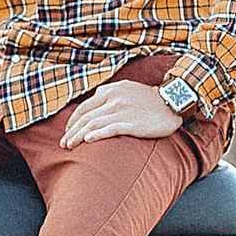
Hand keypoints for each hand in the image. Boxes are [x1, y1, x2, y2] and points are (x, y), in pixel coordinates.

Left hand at [60, 79, 184, 147]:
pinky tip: (88, 141)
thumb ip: (108, 95)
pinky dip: (96, 135)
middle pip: (85, 118)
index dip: (72, 121)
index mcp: (109, 91)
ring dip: (78, 136)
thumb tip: (92, 104)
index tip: (67, 132)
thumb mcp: (126, 88)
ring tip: (70, 146)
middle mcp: (113, 99)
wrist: (172, 102)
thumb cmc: (148, 99)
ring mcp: (122, 111)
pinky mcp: (132, 123)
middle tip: (63, 144)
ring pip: (93, 124)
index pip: (83, 108)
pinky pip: (110, 129)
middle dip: (71, 132)